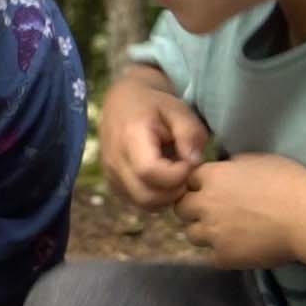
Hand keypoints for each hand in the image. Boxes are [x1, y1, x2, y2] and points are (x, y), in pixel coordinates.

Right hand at [100, 72, 209, 209]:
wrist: (123, 102)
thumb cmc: (155, 104)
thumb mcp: (178, 109)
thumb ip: (190, 133)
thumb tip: (194, 162)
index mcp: (129, 137)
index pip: (150, 172)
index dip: (177, 174)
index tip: (190, 161)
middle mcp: (115, 160)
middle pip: (146, 196)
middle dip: (174, 191)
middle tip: (186, 172)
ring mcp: (111, 174)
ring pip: (143, 204)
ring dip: (166, 196)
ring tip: (176, 175)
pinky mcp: (113, 184)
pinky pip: (137, 202)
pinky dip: (156, 197)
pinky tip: (164, 179)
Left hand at [173, 154, 305, 269]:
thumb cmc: (290, 184)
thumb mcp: (260, 160)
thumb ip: (234, 165)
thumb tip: (226, 168)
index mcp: (213, 177)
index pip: (189, 180)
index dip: (200, 186)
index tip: (212, 191)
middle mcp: (205, 204)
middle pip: (182, 208)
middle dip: (194, 210)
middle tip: (213, 213)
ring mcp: (212, 232)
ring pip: (191, 234)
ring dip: (204, 232)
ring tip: (224, 233)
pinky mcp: (223, 256)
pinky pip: (211, 256)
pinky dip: (222, 253)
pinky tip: (238, 249)